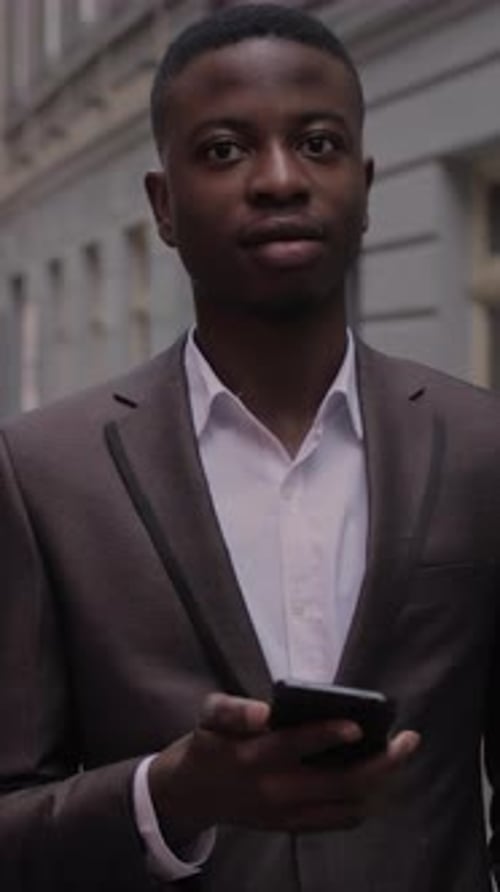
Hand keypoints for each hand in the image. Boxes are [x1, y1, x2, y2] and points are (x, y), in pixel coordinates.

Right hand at [149, 692, 419, 845]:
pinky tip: (378, 780)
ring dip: (380, 783)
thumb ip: (233, 711)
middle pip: (339, 783)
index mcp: (255, 756)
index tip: (357, 726)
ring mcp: (288, 814)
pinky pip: (339, 820)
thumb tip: (264, 713)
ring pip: (347, 805)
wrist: (193, 794)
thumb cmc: (209, 743)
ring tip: (399, 756)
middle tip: (409, 740)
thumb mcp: (209, 716)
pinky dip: (364, 801)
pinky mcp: (293, 827)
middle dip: (381, 764)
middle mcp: (276, 790)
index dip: (327, 735)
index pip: (295, 745)